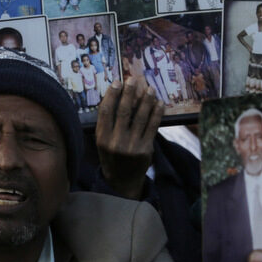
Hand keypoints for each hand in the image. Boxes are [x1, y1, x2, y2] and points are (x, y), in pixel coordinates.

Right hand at [94, 77, 160, 199]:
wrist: (122, 181)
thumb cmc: (112, 156)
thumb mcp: (102, 142)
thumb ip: (107, 124)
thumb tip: (118, 96)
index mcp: (101, 139)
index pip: (106, 112)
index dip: (112, 95)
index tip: (117, 82)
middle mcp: (116, 142)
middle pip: (124, 111)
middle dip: (130, 93)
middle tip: (134, 79)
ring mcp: (132, 146)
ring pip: (141, 117)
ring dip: (146, 100)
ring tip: (150, 89)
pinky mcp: (145, 150)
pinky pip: (153, 127)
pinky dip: (157, 113)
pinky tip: (159, 103)